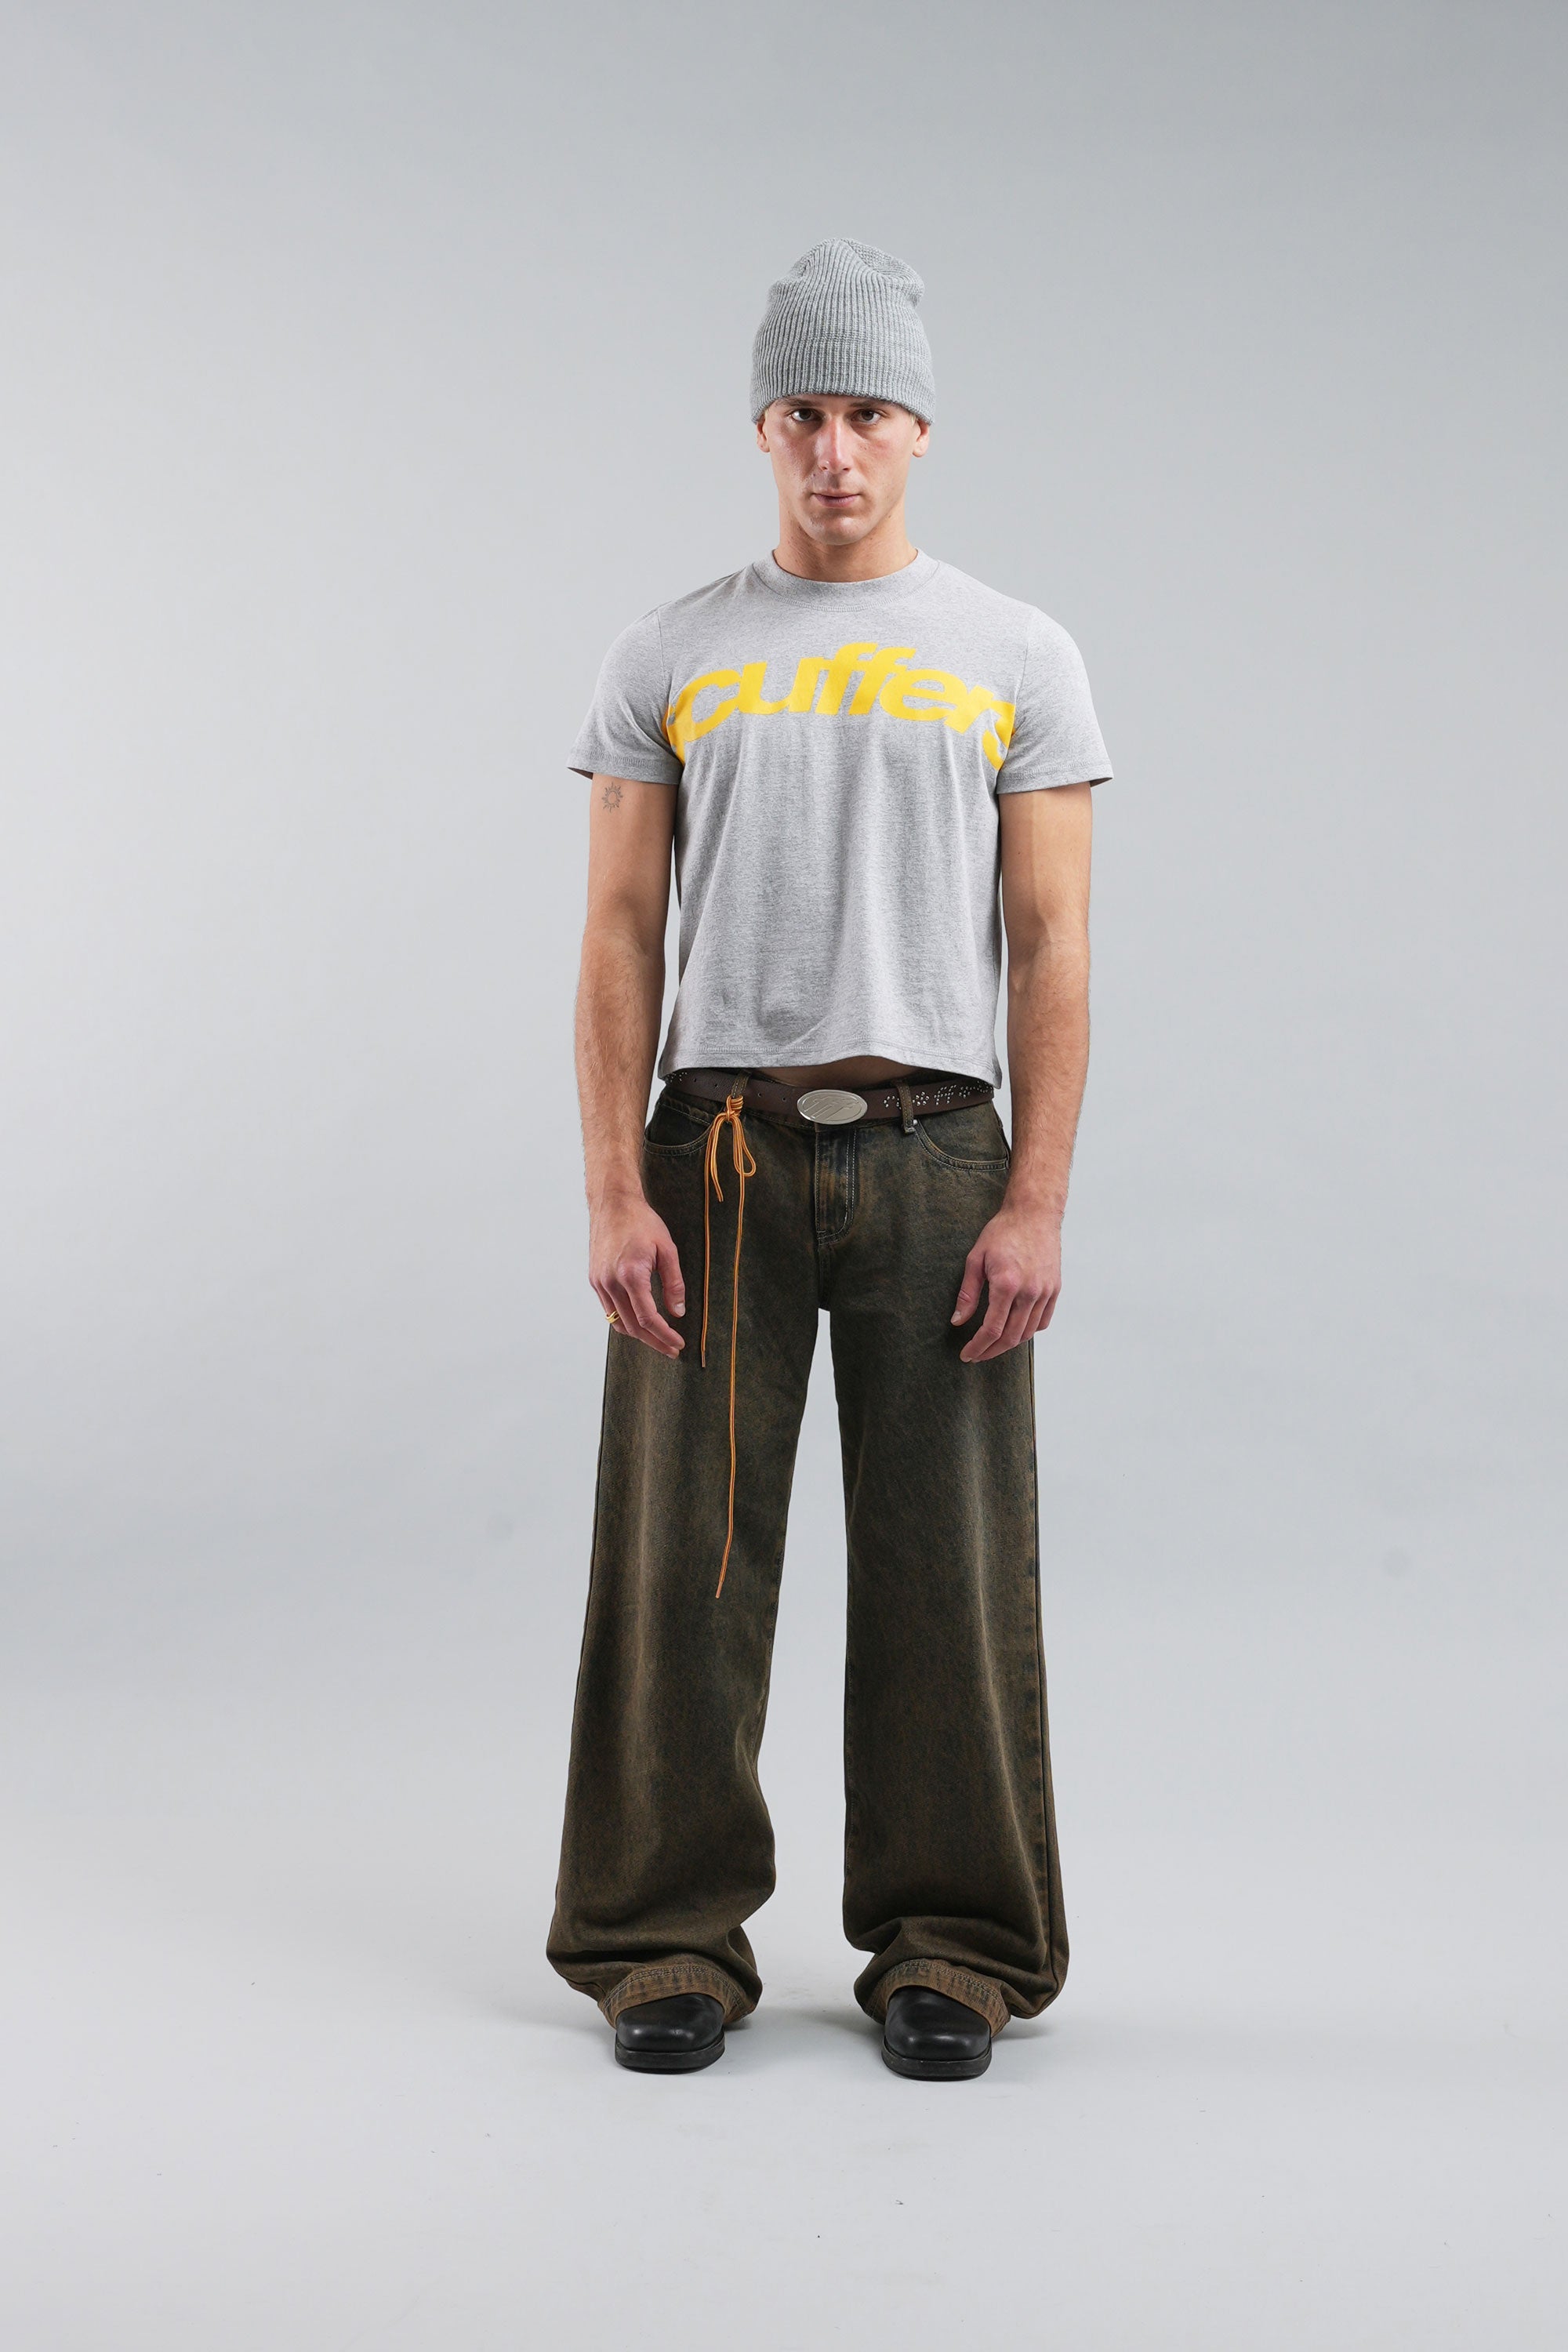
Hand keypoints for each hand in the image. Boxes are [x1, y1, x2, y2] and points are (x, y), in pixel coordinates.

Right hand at [590, 1192, 686, 1355]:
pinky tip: (640, 1322)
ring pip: (619, 1323)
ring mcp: (599, 1283)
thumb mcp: (667, 1250)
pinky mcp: (594, 1280)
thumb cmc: (641, 1222)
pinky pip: (609, 1310)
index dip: (664, 1336)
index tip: (678, 1343)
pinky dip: (625, 1321)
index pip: (648, 1319)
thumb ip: (674, 1283)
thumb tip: (678, 1312)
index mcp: (631, 1275)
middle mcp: (611, 1282)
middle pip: (633, 1327)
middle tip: (672, 1348)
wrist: (612, 1203)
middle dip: (654, 1342)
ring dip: (639, 1335)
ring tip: (658, 1339)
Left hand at [951, 1202, 1061, 1361]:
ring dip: (1009, 1344)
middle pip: (1011, 1337)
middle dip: (991, 1351)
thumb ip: (968, 1293)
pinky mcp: (1055, 1289)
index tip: (967, 1355)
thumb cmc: (1003, 1232)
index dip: (978, 1346)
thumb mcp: (976, 1258)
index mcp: (1007, 1284)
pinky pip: (1043, 1321)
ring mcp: (1045, 1291)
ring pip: (1028, 1332)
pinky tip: (1015, 1330)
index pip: (992, 1329)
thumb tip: (958, 1320)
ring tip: (993, 1345)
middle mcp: (1030, 1292)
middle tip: (977, 1355)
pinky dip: (1028, 1331)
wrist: (1034, 1213)